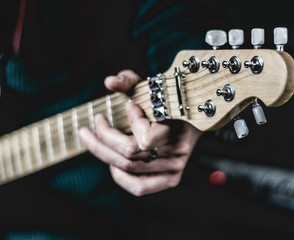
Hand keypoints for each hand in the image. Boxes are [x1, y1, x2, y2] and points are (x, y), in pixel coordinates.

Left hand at [79, 70, 201, 195]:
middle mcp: (178, 151)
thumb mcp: (149, 86)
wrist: (189, 119)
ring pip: (128, 168)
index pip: (145, 138)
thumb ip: (128, 79)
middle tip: (92, 124)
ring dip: (103, 153)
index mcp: (178, 128)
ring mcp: (175, 168)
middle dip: (103, 137)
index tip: (128, 105)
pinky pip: (138, 187)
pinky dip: (119, 176)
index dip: (132, 121)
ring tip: (94, 139)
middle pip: (129, 154)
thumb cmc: (167, 102)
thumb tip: (109, 82)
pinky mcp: (170, 179)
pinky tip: (111, 162)